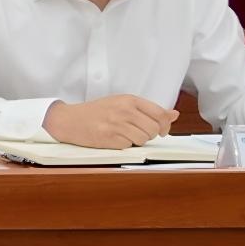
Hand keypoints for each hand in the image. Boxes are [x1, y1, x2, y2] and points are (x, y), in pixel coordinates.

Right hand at [43, 95, 176, 148]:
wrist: (70, 120)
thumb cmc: (97, 111)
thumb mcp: (123, 103)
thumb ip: (148, 109)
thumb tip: (174, 114)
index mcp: (129, 99)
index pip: (160, 113)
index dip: (165, 125)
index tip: (162, 130)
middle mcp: (124, 110)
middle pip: (154, 129)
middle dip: (149, 134)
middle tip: (138, 132)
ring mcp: (117, 124)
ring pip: (143, 139)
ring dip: (138, 141)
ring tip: (125, 135)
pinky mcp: (110, 138)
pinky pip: (129, 146)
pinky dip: (125, 145)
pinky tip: (114, 138)